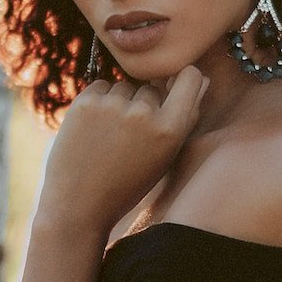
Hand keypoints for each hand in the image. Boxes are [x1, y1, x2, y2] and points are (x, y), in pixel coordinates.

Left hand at [39, 66, 209, 230]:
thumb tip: (203, 78)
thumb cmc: (127, 184)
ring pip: (124, 87)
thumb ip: (186, 118)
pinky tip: (92, 131)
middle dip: (143, 106)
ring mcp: (113, 106)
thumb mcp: (165, 157)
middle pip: (151, 89)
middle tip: (128, 139)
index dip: (183, 78)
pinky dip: (98, 102)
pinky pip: (100, 86)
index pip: (190, 77)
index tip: (173, 86)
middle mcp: (144, 114)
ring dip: (119, 104)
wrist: (78, 204)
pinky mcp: (86, 102)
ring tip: (108, 137)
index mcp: (171, 130)